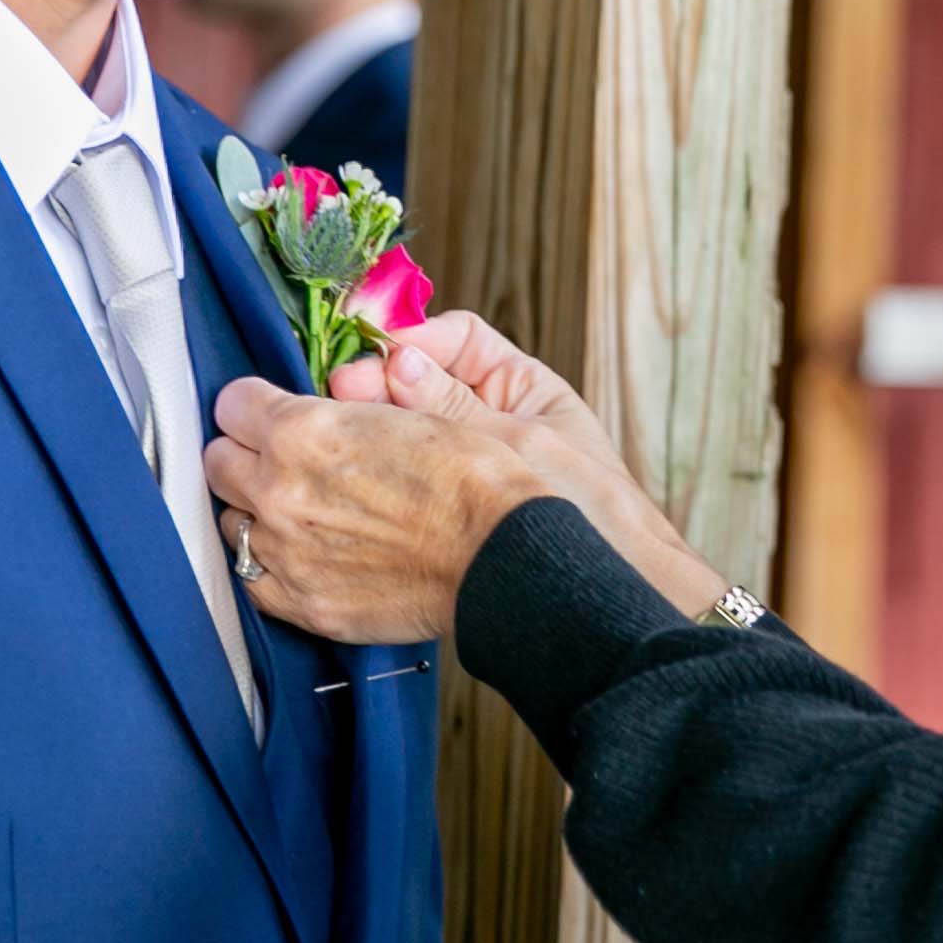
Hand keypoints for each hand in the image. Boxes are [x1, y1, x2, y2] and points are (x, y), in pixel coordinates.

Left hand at [206, 349, 550, 643]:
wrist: (499, 555)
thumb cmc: (467, 481)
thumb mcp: (400, 414)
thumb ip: (336, 412)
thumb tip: (306, 409)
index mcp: (301, 432)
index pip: (231, 404)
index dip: (254, 405)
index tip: (267, 414)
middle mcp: (280, 491)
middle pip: (218, 460)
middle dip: (245, 454)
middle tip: (279, 459)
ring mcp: (285, 552)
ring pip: (229, 519)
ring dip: (254, 510)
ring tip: (297, 510)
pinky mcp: (300, 602)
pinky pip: (249, 577)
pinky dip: (266, 563)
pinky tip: (298, 553)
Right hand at [337, 317, 711, 609]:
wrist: (600, 604)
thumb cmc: (587, 516)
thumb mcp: (522, 446)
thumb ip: (456, 406)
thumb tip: (400, 361)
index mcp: (520, 386)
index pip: (457, 339)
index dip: (411, 338)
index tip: (368, 346)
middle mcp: (489, 416)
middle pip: (419, 379)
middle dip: (379, 380)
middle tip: (343, 389)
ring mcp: (462, 461)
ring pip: (402, 425)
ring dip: (371, 421)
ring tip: (342, 425)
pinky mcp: (440, 506)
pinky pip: (401, 472)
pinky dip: (376, 465)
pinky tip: (356, 465)